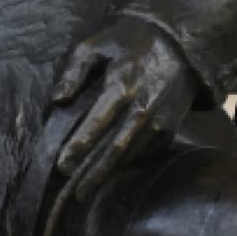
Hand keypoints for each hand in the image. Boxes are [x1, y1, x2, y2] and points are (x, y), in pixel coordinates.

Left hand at [50, 16, 202, 200]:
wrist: (178, 44)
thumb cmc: (129, 42)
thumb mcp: (96, 44)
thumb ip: (74, 71)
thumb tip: (57, 100)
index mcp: (122, 84)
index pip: (97, 123)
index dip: (79, 146)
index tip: (61, 166)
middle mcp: (143, 107)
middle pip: (114, 148)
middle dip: (92, 172)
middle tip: (73, 192)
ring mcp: (159, 120)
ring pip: (130, 154)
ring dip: (108, 174)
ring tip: (86, 191)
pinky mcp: (170, 128)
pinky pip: (146, 152)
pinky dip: (127, 164)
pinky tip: (110, 174)